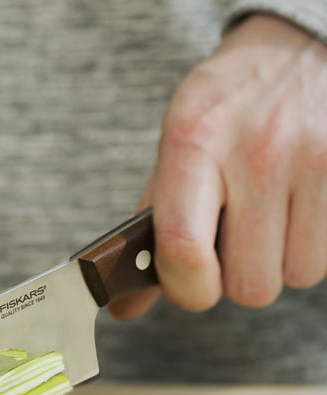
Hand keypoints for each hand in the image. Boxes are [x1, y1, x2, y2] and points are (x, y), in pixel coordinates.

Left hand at [111, 13, 326, 319]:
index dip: (186, 289)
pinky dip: (308, 245)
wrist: (297, 50)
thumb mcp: (175, 151)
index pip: (183, 250)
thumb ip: (149, 232)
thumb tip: (123, 308)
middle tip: (232, 241)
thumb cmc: (224, 112)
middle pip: (249, 285)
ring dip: (277, 261)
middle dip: (237, 277)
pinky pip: (326, 256)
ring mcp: (315, 159)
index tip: (189, 283)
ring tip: (267, 218)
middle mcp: (257, 150)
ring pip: (295, 276)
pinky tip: (295, 208)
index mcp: (192, 142)